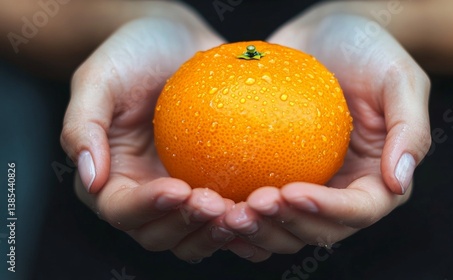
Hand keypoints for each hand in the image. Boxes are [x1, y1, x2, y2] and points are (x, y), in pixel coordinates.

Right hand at [61, 3, 234, 261]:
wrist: (175, 40)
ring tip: (240, 211)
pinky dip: (239, 220)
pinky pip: (224, 214)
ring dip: (214, 232)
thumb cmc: (133, 54)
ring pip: (192, 236)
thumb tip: (88, 179)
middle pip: (158, 234)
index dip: (148, 208)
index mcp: (110, 177)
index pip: (121, 210)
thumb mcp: (99, 78)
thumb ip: (83, 125)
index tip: (179, 189)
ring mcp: (179, 191)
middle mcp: (143, 193)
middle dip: (185, 225)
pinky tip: (260, 204)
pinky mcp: (211, 183)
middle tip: (216, 203)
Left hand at [222, 3, 430, 257]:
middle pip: (317, 230)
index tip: (291, 192)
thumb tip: (399, 180)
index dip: (327, 211)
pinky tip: (211, 203)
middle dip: (283, 227)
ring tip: (226, 212)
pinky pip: (257, 201)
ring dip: (256, 228)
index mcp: (377, 177)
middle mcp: (343, 189)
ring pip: (283, 227)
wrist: (325, 32)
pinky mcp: (277, 172)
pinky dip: (237, 209)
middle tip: (248, 208)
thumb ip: (409, 128)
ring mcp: (308, 183)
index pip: (358, 210)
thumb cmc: (366, 48)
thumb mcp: (399, 77)